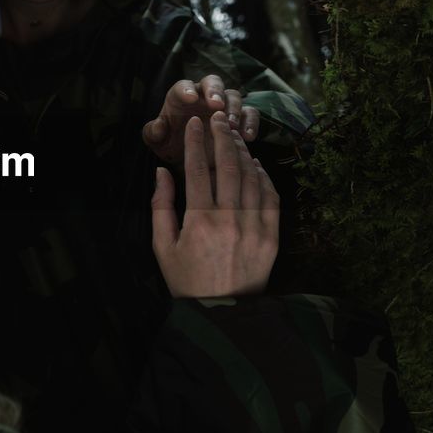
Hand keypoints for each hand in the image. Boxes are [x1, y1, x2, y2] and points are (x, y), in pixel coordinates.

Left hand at [141, 75, 259, 168]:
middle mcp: (204, 95)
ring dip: (234, 109)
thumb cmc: (171, 143)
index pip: (183, 86)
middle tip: (217, 106)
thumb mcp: (157, 141)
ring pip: (234, 96)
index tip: (189, 98)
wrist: (189, 157)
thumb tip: (159, 126)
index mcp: (181, 96)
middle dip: (215, 92)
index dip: (186, 90)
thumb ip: (153, 133)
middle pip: (213, 82)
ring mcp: (224, 105)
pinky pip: (249, 114)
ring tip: (232, 126)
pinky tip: (248, 136)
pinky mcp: (239, 118)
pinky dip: (251, 122)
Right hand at [151, 111, 278, 297]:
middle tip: (217, 118)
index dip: (195, 143)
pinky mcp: (272, 237)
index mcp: (199, 222)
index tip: (194, 124)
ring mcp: (254, 227)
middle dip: (222, 137)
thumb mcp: (162, 247)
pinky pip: (270, 198)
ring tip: (233, 135)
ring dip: (242, 152)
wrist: (222, 314)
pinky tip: (254, 163)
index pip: (197, 170)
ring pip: (250, 178)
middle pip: (227, 166)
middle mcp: (229, 220)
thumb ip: (160, 207)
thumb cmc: (186, 280)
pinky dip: (263, 177)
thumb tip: (161, 173)